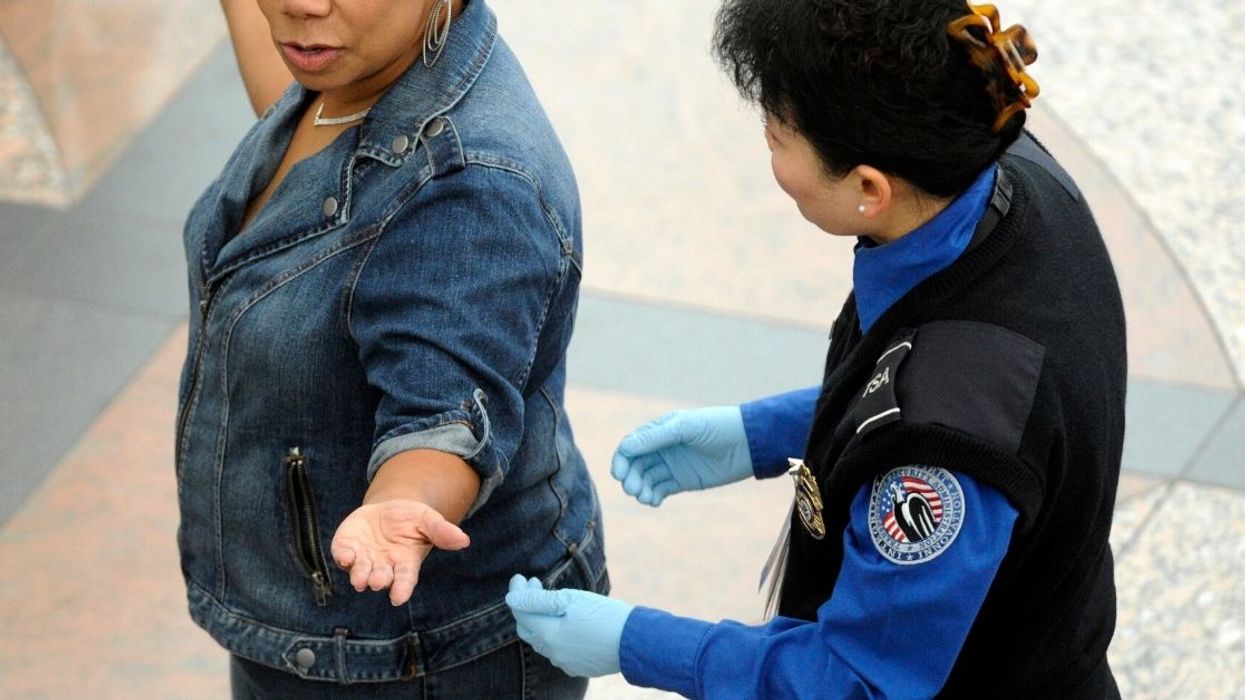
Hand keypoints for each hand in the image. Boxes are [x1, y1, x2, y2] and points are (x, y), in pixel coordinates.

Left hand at [330, 499, 469, 605]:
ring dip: (359, 575)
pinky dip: (342, 556)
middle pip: (381, 577)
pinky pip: (342, 555)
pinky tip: (344, 555)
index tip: (398, 598)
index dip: (401, 588)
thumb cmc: (412, 519)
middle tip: (377, 581)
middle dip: (379, 580)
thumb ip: (442, 531)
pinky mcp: (347, 547)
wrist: (387, 509)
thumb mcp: (428, 520)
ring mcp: (364, 558)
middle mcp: (383, 565)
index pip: (405, 579)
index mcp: (405, 562)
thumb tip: (464, 540)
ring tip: (360, 578)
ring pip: (360, 572)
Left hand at [505, 575, 632, 676]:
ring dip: (540, 620)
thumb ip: (537, 600)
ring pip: (541, 641)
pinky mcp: (577, 667)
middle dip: (526, 606)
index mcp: (548, 634)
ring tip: (550, 600)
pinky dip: (554, 634)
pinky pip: (557, 651)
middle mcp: (552, 652)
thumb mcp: (571, 600)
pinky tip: (566, 622)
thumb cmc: (605, 615)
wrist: (635, 642)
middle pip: (527, 629)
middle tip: (534, 584)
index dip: (517, 592)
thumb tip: (511, 599)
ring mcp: (564, 662)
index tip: (521, 577)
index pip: (520, 612)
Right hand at [610, 406, 752, 505]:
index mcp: (660, 430)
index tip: (619, 474)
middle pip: (635, 465)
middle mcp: (662, 447)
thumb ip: (656, 437)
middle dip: (630, 477)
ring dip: (640, 489)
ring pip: (646, 479)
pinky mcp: (683, 481)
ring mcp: (672, 465)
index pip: (631, 445)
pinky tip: (653, 501)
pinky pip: (661, 490)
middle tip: (632, 489)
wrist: (748, 444)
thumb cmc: (717, 427)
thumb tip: (625, 447)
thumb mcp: (686, 427)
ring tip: (645, 497)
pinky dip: (653, 497)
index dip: (621, 459)